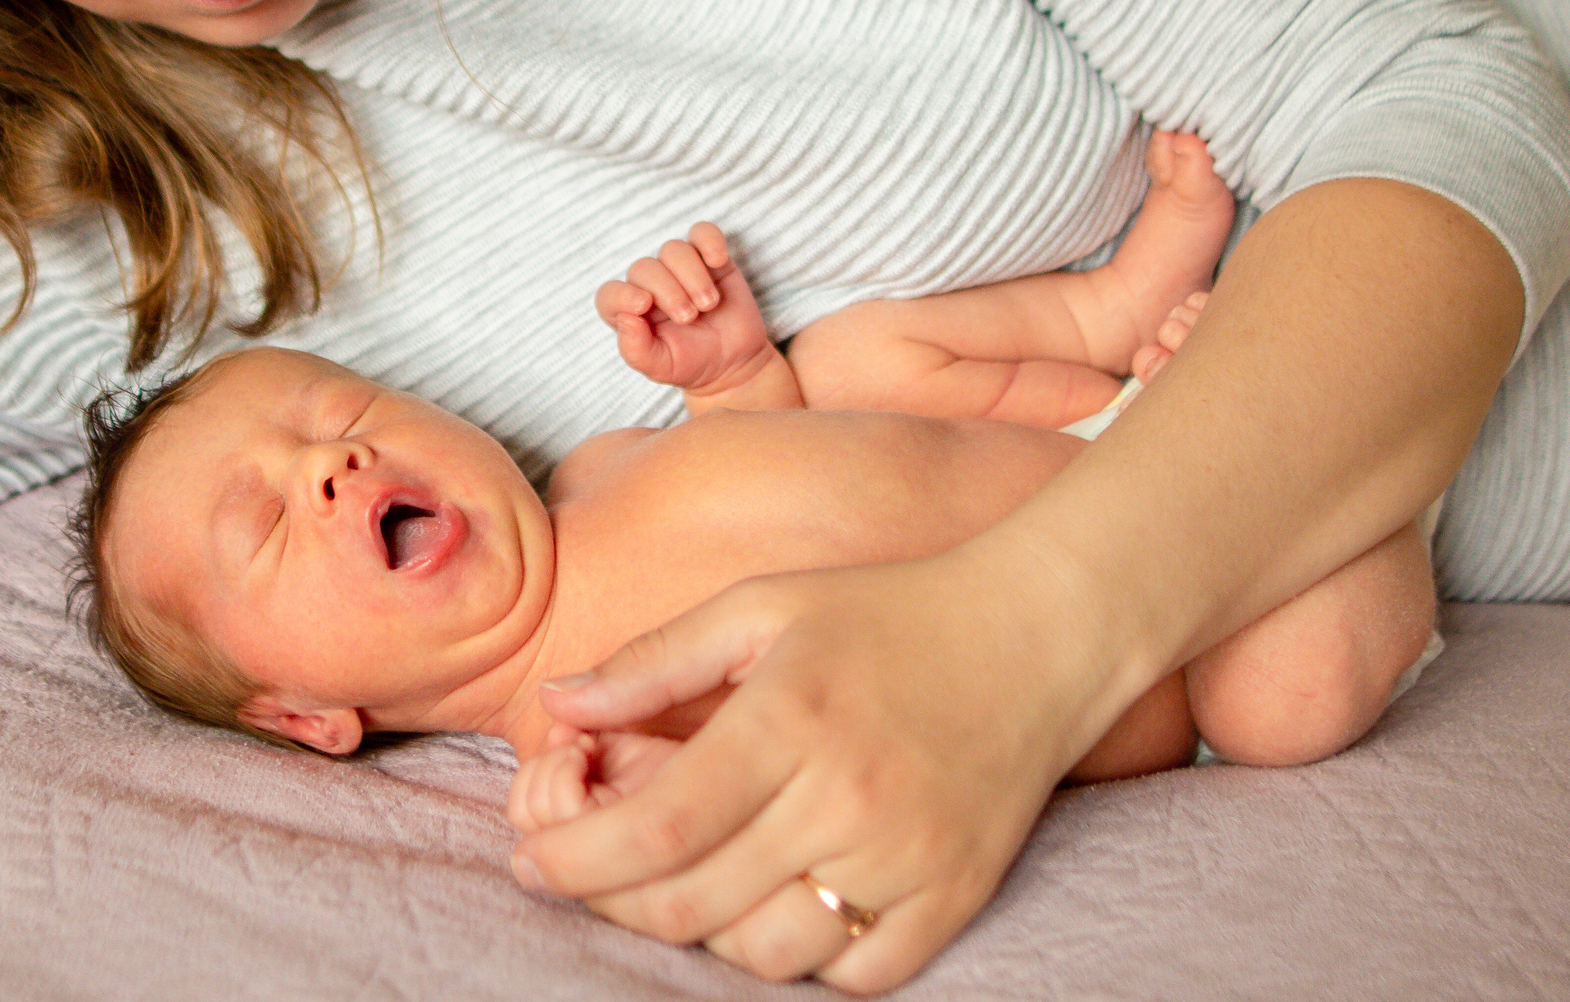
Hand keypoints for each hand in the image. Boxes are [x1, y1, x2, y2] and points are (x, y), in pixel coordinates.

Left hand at [508, 544, 1118, 994]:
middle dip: (610, 900)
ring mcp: (905, 861)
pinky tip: (766, 909)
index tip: (530, 858)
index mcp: (790, 720)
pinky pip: (852, 976)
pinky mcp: (952, 898)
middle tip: (580, 874)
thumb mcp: (762, 604)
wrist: (1039, 635)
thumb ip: (654, 661)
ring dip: (697, 934)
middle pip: (694, 903)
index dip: (576, 858)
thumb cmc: (887, 612)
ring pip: (762, 955)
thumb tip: (557, 704)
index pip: (658, 828)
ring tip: (678, 883)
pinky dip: (796, 961)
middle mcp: (847, 801)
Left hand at [596, 224, 774, 394]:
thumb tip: (625, 319)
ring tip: (708, 304)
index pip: (610, 293)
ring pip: (673, 249)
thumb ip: (637, 350)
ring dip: (691, 275)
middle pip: (644, 268)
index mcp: (630, 311)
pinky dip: (710, 241)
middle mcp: (650, 286)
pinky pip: (703, 232)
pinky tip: (718, 261)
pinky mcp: (709, 259)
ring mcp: (679, 269)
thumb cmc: (692, 363)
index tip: (644, 306)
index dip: (622, 294)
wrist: (734, 362)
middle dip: (668, 292)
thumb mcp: (661, 367)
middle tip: (688, 317)